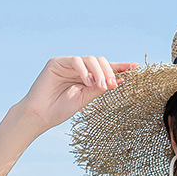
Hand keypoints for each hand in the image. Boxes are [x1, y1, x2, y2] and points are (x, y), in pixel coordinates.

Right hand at [20, 55, 139, 129]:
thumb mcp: (84, 99)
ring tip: (101, 85)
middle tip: (112, 85)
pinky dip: (83, 70)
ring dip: (98, 72)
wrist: (40, 115)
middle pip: (100, 61)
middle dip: (109, 71)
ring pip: (90, 60)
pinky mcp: (56, 62)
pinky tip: (87, 81)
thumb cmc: (60, 109)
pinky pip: (75, 60)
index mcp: (86, 77)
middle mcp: (79, 69)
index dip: (120, 67)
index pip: (105, 69)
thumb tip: (119, 80)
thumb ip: (99, 88)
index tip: (136, 67)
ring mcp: (68, 64)